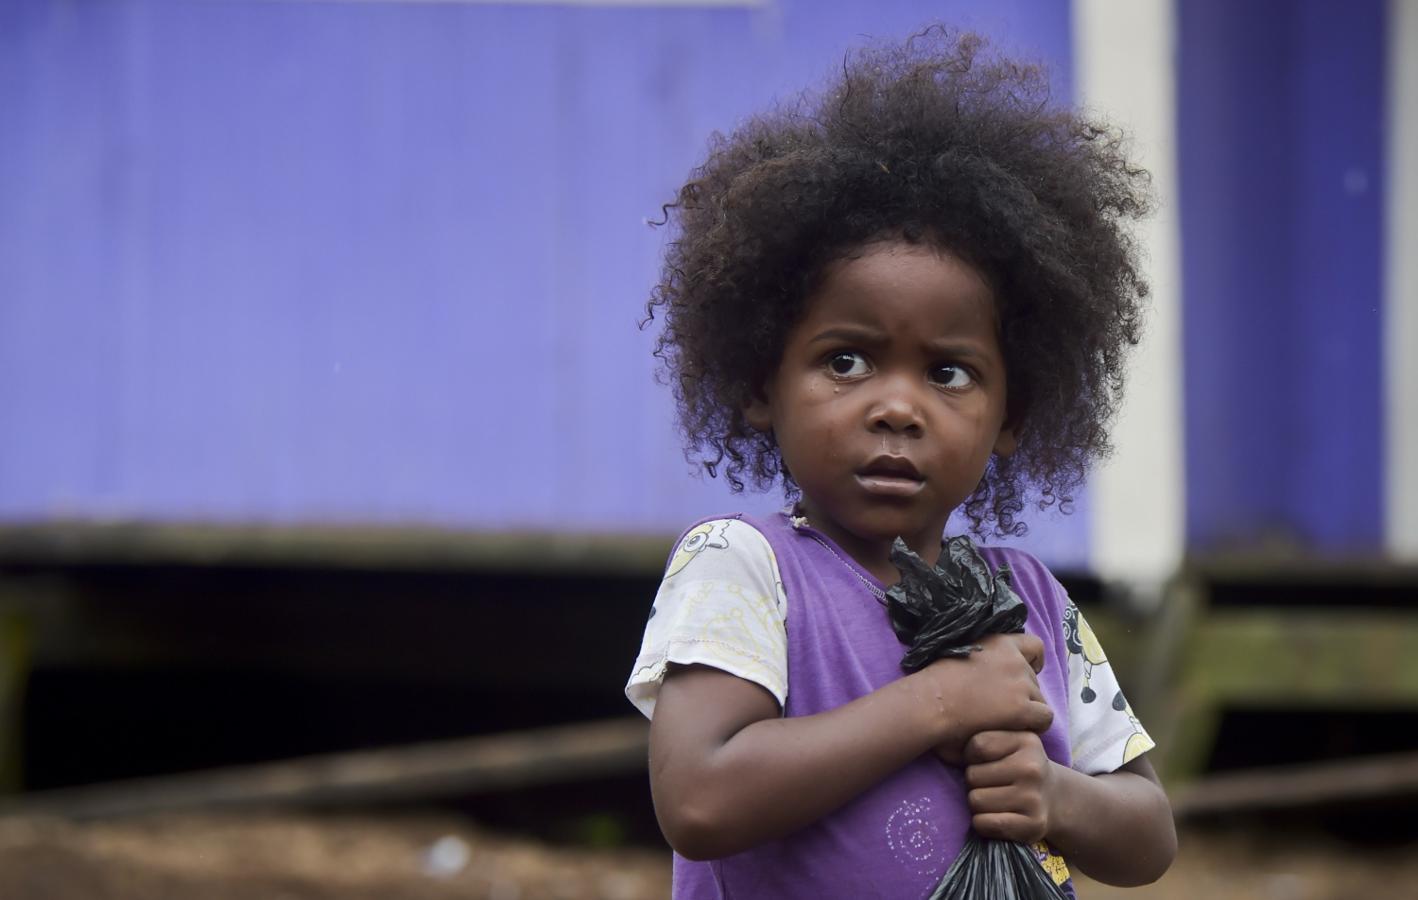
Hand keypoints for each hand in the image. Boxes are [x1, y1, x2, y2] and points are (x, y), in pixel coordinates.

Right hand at [917, 633, 1053, 764]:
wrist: (929, 703)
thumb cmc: (933, 683)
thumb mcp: (958, 653)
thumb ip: (979, 658)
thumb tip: (983, 669)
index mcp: (998, 642)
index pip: (1034, 645)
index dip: (1032, 662)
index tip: (1018, 674)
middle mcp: (1014, 659)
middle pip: (1034, 678)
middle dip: (1022, 692)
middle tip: (1001, 707)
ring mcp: (1020, 683)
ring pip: (1039, 699)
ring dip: (1026, 710)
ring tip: (1004, 722)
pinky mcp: (1022, 708)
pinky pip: (1044, 718)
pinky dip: (1034, 725)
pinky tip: (1015, 730)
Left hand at [963, 730, 1053, 844]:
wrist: (1055, 798)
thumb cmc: (1019, 766)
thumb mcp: (1009, 740)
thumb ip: (984, 731)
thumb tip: (946, 740)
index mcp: (1026, 741)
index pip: (977, 745)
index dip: (972, 756)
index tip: (986, 761)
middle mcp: (1032, 768)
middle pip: (972, 775)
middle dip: (975, 782)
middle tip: (992, 784)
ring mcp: (1033, 798)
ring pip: (975, 801)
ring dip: (978, 804)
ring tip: (995, 800)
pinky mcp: (1032, 825)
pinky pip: (984, 823)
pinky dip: (982, 823)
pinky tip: (996, 818)